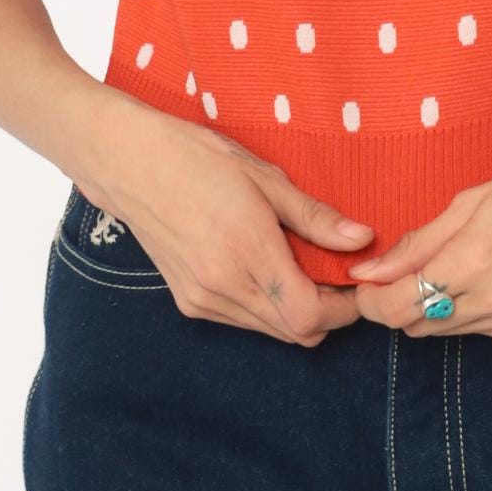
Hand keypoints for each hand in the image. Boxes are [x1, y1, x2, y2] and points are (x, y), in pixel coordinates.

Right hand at [73, 104, 375, 346]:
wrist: (129, 164)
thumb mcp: (264, 177)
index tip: (356, 280)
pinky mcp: (189, 303)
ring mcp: (202, 301)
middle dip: (327, 311)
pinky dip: (267, 306)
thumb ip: (314, 216)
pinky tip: (267, 267)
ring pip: (271, 331)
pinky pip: (244, 321)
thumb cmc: (197, 157)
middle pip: (296, 333)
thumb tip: (362, 239)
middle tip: (337, 271)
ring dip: (297, 310)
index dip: (343, 308)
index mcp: (245, 251)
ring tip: (303, 265)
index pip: (309, 315)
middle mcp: (222, 288)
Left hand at [344, 144, 491, 340]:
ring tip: (453, 264)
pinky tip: (491, 277)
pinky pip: (485, 331)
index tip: (365, 282)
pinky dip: (474, 310)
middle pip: (420, 325)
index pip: (400, 306)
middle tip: (401, 271)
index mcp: (476, 261)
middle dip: (400, 302)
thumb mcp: (472, 200)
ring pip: (451, 331)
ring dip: (436, 306)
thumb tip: (372, 270)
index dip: (372, 300)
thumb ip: (419, 243)